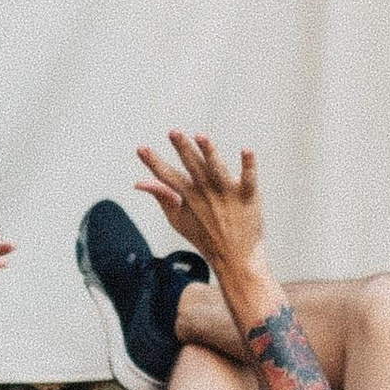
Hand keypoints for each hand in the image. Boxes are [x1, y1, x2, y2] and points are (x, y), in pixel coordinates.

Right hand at [135, 132, 268, 288]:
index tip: (141, 149)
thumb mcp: (178, 219)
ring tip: (200, 136)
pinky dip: (248, 165)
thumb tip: (140, 182)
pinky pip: (249, 178)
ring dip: (210, 152)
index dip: (153, 163)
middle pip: (193, 167)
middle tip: (173, 132)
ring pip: (217, 169)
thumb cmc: (205, 237)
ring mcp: (228, 194)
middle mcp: (207, 193)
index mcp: (189, 196)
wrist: (235, 257)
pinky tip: (246, 150)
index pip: (167, 177)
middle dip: (183, 149)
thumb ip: (161, 197)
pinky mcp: (248, 196)